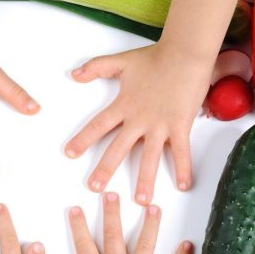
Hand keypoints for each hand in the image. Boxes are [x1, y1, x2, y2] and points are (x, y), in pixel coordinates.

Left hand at [65, 43, 211, 204]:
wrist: (185, 52)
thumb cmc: (155, 57)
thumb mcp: (121, 61)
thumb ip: (96, 68)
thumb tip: (73, 74)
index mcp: (123, 105)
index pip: (98, 126)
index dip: (83, 139)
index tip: (69, 154)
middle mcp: (139, 119)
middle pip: (118, 148)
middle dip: (105, 169)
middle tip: (95, 188)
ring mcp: (160, 124)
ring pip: (150, 157)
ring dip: (145, 180)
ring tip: (141, 200)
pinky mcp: (180, 125)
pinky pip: (182, 150)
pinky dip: (184, 168)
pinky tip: (184, 185)